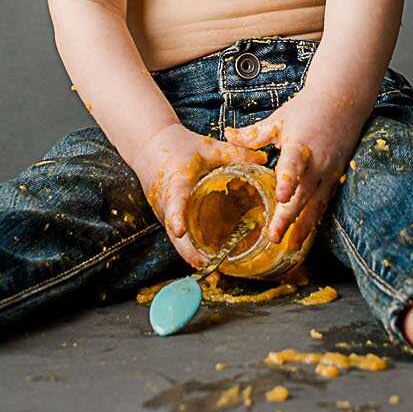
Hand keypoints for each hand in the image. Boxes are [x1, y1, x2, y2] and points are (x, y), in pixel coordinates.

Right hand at [135, 124, 268, 270]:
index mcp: (176, 182)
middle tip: (207, 264)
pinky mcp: (165, 216)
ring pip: (174, 237)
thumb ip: (236, 154)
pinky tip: (206, 257)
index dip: (177, 216)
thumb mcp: (208, 147)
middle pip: (173, 231)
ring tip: (212, 266)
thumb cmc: (178, 145)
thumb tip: (264, 158)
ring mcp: (163, 211)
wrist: (148, 145)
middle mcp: (165, 201)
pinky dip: (188, 246)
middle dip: (188, 250)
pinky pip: (176, 235)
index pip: (174, 201)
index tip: (180, 230)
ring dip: (189, 252)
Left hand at [224, 90, 366, 244]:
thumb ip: (254, 134)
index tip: (280, 197)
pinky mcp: (336, 178)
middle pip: (304, 193)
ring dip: (303, 226)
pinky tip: (304, 236)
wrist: (344, 100)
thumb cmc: (308, 108)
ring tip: (290, 246)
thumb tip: (227, 136)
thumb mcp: (279, 118)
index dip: (287, 180)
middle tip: (274, 237)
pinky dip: (315, 220)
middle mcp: (318, 162)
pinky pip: (324, 203)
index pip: (294, 164)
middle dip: (289, 217)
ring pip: (317, 204)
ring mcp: (330, 172)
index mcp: (301, 144)